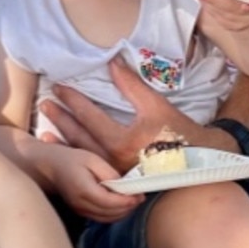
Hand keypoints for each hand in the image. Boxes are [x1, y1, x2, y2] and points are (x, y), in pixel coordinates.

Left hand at [41, 59, 222, 171]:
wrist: (204, 169)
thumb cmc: (182, 136)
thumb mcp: (157, 106)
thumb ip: (131, 85)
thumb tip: (112, 62)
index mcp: (121, 143)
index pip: (88, 116)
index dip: (72, 99)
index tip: (59, 86)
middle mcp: (113, 163)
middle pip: (79, 138)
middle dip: (60, 119)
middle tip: (45, 104)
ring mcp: (115, 176)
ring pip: (82, 157)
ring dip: (63, 141)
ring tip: (45, 132)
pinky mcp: (120, 184)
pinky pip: (92, 171)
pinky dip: (77, 160)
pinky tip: (68, 155)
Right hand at [45, 144, 143, 220]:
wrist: (50, 167)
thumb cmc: (71, 159)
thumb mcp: (91, 159)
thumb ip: (109, 173)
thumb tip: (125, 186)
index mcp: (84, 190)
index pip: (111, 202)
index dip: (128, 200)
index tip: (140, 194)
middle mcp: (82, 205)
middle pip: (111, 213)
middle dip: (129, 207)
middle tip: (140, 196)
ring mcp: (81, 211)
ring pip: (108, 219)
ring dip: (123, 212)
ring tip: (133, 199)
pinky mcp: (82, 213)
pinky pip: (102, 218)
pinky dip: (115, 213)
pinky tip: (121, 203)